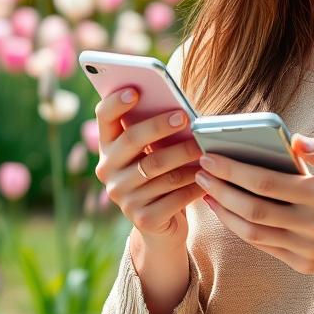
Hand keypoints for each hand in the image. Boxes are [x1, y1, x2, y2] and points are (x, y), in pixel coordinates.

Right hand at [93, 88, 206, 251]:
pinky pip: (172, 196)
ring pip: (157, 168)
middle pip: (132, 140)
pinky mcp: (142, 218)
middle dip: (160, 125)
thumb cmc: (162, 173)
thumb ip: (157, 131)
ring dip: (184, 156)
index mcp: (107, 147)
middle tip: (185, 117)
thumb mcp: (153, 151)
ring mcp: (122, 196)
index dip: (116, 102)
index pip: (104, 117)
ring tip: (205, 148)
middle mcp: (108, 170)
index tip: (136, 90)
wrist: (161, 224)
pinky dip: (193, 186)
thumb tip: (181, 109)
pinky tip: (208, 178)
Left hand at [196, 134, 313, 286]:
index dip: (234, 170)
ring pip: (253, 232)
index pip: (268, 183)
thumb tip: (296, 139)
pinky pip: (264, 246)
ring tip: (206, 191)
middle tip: (199, 171)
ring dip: (224, 212)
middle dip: (221, 189)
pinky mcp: (303, 264)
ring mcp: (307, 249)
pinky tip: (227, 211)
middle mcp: (313, 226)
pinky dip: (241, 229)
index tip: (211, 156)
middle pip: (254, 208)